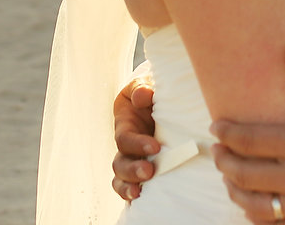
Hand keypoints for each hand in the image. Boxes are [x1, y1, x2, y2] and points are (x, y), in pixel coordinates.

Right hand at [111, 78, 158, 200]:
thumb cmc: (153, 89)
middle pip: (120, 163)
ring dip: (129, 185)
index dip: (136, 144)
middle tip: (149, 172)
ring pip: (122, 178)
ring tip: (140, 192)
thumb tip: (142, 96)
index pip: (124, 138)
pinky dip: (131, 194)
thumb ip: (143, 88)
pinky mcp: (144, 166)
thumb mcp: (146, 83)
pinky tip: (141, 201)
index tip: (155, 147)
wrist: (164, 97)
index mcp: (125, 123)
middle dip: (132, 170)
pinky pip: (132, 185)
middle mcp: (127, 144)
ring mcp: (134, 157)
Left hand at [211, 42, 284, 224]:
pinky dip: (258, 216)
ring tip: (230, 178)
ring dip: (235, 191)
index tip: (216, 127)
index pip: (248, 140)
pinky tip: (254, 204)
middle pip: (243, 173)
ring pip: (254, 204)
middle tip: (217, 151)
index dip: (227, 133)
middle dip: (223, 161)